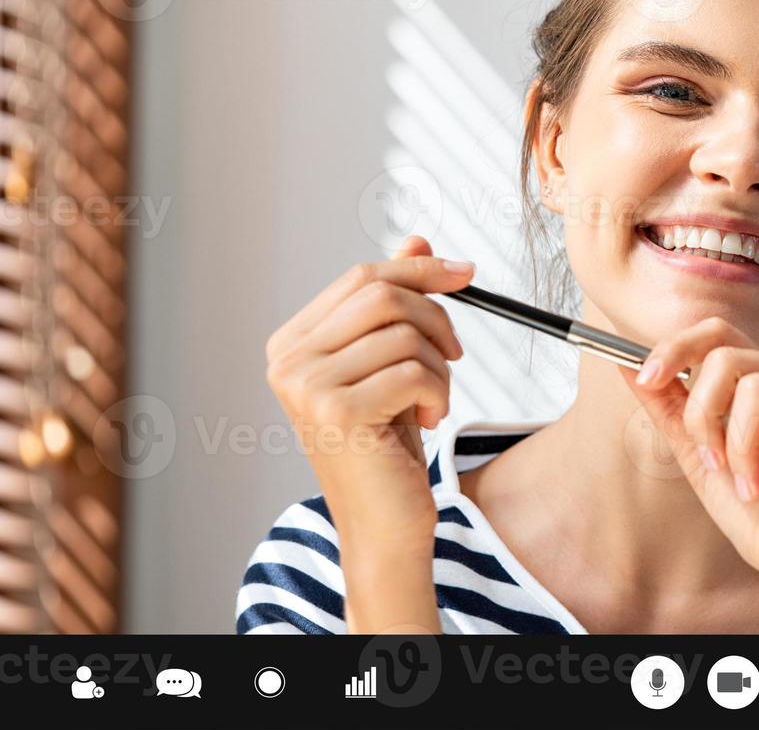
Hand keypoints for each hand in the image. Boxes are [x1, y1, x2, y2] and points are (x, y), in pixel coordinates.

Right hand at [265, 235, 470, 555]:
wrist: (385, 524)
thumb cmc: (388, 444)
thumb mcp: (392, 363)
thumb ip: (396, 303)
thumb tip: (419, 238)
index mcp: (293, 342)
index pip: (361, 276)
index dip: (419, 268)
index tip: (467, 272)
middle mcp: (288, 360)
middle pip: (382, 293)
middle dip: (435, 315)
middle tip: (454, 352)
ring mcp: (306, 386)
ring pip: (403, 333)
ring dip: (437, 366)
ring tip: (430, 401)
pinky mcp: (336, 412)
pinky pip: (412, 372)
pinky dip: (438, 394)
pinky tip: (425, 422)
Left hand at [621, 317, 758, 632]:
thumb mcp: (704, 463)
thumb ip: (672, 411)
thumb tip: (625, 364)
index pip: (718, 334)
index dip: (675, 349)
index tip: (645, 379)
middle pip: (726, 353)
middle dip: (703, 414)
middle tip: (714, 464)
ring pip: (755, 383)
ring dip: (739, 446)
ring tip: (751, 486)